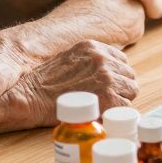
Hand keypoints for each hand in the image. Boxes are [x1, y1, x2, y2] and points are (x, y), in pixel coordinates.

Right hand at [6, 39, 138, 117]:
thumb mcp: (67, 60)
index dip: (116, 75)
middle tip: (104, 100)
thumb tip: (100, 73)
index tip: (107, 86)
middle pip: (129, 75)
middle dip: (120, 88)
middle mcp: (102, 58)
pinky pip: (126, 107)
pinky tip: (102, 115)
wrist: (30, 97)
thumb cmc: (42, 84)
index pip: (121, 60)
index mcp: (93, 47)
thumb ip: (87, 62)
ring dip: (120, 101)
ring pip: (131, 90)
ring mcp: (107, 77)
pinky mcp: (109, 97)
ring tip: (102, 107)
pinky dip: (116, 114)